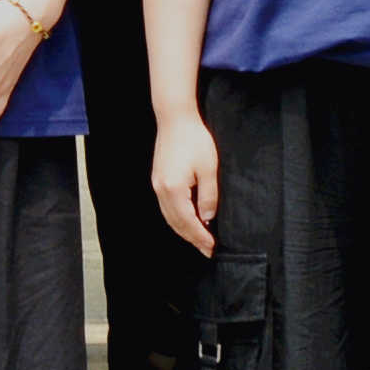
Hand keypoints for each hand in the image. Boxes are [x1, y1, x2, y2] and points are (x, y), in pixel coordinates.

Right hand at [151, 108, 222, 253]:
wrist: (175, 119)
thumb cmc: (194, 140)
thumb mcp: (208, 169)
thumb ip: (208, 196)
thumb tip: (207, 218)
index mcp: (174, 190)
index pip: (188, 222)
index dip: (200, 237)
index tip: (211, 248)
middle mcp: (161, 191)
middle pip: (176, 223)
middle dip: (192, 238)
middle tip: (207, 250)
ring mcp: (157, 185)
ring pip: (170, 217)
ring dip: (184, 230)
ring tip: (199, 239)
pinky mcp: (158, 179)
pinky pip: (167, 207)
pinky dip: (177, 218)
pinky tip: (188, 220)